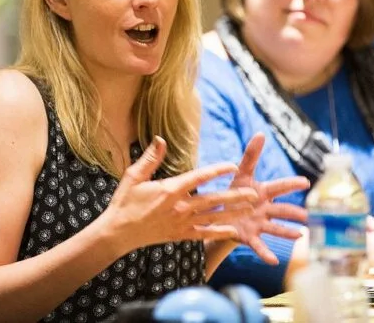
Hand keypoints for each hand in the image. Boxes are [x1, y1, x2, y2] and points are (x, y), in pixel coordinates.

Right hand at [103, 136, 258, 254]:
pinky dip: (218, 232)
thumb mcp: (134, 176)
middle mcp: (179, 207)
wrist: (118, 232)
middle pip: (213, 199)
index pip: (199, 177)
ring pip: (213, 217)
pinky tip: (233, 231)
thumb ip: (150, 158)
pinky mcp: (179, 235)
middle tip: (255, 193)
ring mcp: (181, 222)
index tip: (233, 165)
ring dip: (233, 213)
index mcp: (170, 189)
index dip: (217, 170)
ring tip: (251, 209)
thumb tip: (160, 138)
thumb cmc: (124, 202)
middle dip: (235, 196)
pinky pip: (203, 234)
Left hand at [220, 133, 309, 264]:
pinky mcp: (249, 237)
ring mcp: (259, 224)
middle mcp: (265, 209)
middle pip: (282, 210)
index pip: (278, 186)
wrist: (222, 214)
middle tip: (309, 215)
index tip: (306, 182)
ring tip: (299, 235)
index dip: (291, 184)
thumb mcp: (241, 174)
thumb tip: (260, 133)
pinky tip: (275, 262)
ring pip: (276, 228)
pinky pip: (260, 246)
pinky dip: (266, 254)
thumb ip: (251, 156)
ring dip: (288, 232)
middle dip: (295, 213)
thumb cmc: (236, 191)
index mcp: (263, 192)